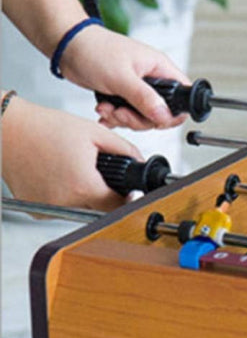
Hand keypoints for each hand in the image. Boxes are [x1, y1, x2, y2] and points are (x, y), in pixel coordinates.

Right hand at [2, 98, 142, 210]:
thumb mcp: (94, 133)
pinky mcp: (35, 210)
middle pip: (99, 208)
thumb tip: (140, 162)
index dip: (125, 196)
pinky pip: (59, 209)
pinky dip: (61, 197)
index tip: (125, 190)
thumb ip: (124, 149)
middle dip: (102, 194)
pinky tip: (54, 177)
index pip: (118, 205)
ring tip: (69, 170)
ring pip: (79, 210)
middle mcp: (65, 201)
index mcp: (84, 185)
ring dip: (81, 196)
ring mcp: (48, 208)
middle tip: (91, 172)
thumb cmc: (43, 127)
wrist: (6, 128)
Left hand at [60, 25, 190, 130]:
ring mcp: (138, 87)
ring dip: (123, 118)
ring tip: (106, 109)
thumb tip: (165, 116)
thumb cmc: (93, 49)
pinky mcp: (124, 94)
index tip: (153, 118)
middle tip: (121, 113)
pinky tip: (103, 111)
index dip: (173, 113)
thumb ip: (145, 98)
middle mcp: (153, 78)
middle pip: (161, 113)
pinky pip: (128, 114)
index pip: (183, 96)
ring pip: (143, 117)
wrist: (66, 45)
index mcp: (160, 68)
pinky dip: (115, 117)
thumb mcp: (121, 77)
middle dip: (139, 119)